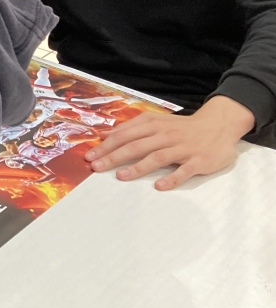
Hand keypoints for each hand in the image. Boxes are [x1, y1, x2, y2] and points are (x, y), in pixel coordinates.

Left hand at [84, 95, 254, 190]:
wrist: (218, 125)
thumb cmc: (181, 127)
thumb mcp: (156, 121)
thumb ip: (131, 128)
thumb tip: (105, 135)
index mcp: (153, 125)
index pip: (124, 135)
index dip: (106, 146)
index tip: (89, 156)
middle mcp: (165, 135)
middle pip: (136, 146)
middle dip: (114, 157)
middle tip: (96, 167)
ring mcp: (182, 148)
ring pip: (157, 157)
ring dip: (137, 167)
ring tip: (120, 176)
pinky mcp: (198, 161)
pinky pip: (184, 171)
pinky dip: (171, 178)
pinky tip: (159, 186)